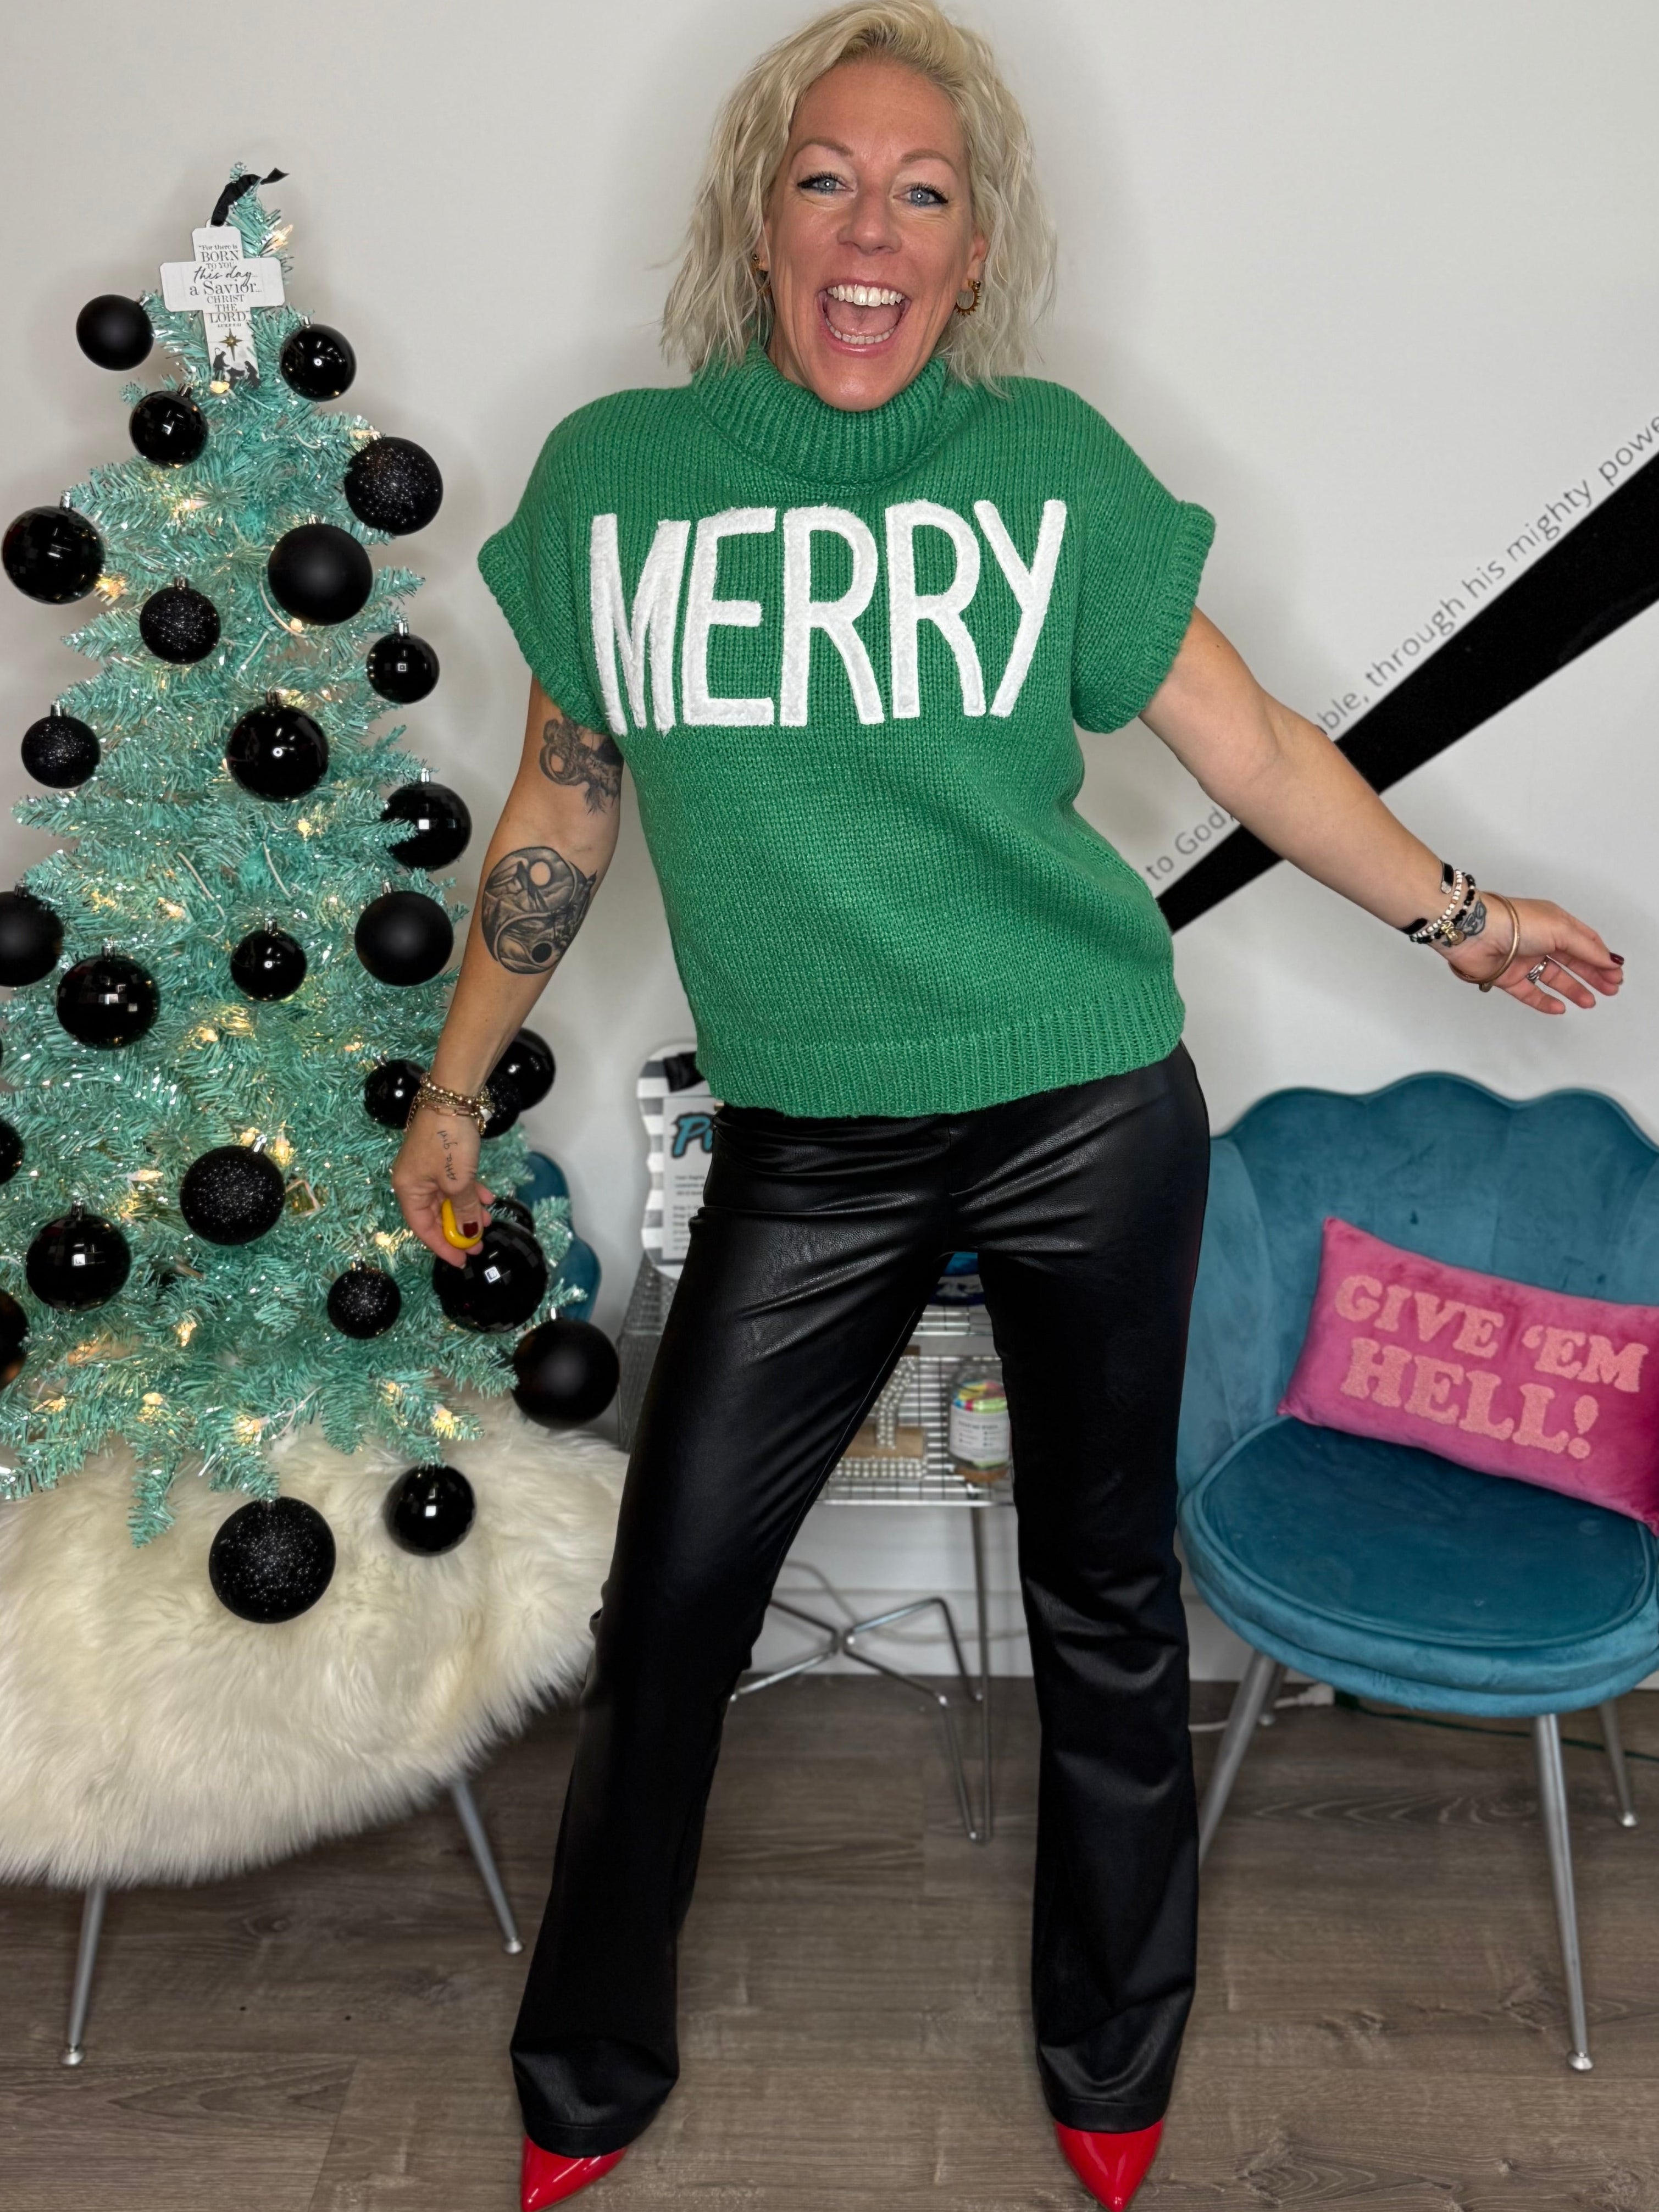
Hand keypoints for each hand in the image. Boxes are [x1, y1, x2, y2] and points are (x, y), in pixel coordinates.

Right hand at [392, 1108, 495, 1269]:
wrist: (452, 1098)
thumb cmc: (448, 1141)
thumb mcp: (459, 1182)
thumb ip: (464, 1210)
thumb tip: (470, 1234)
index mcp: (408, 1189)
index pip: (422, 1228)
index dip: (442, 1246)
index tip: (460, 1260)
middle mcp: (414, 1180)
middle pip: (435, 1215)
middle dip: (458, 1230)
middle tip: (478, 1244)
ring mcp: (428, 1168)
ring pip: (448, 1199)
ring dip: (467, 1211)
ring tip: (488, 1221)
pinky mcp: (442, 1157)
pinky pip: (455, 1183)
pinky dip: (470, 1192)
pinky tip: (487, 1198)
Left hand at [1444, 896, 1624, 1013]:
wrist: (1475, 932)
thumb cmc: (1516, 922)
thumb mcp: (1561, 930)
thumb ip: (1586, 948)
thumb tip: (1609, 960)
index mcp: (1554, 923)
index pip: (1584, 941)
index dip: (1601, 958)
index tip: (1616, 973)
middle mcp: (1540, 940)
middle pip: (1572, 961)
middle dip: (1592, 975)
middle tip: (1609, 989)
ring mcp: (1523, 959)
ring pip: (1553, 978)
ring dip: (1573, 990)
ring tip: (1590, 1002)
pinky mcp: (1507, 977)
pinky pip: (1529, 993)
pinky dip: (1544, 1001)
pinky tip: (1560, 1008)